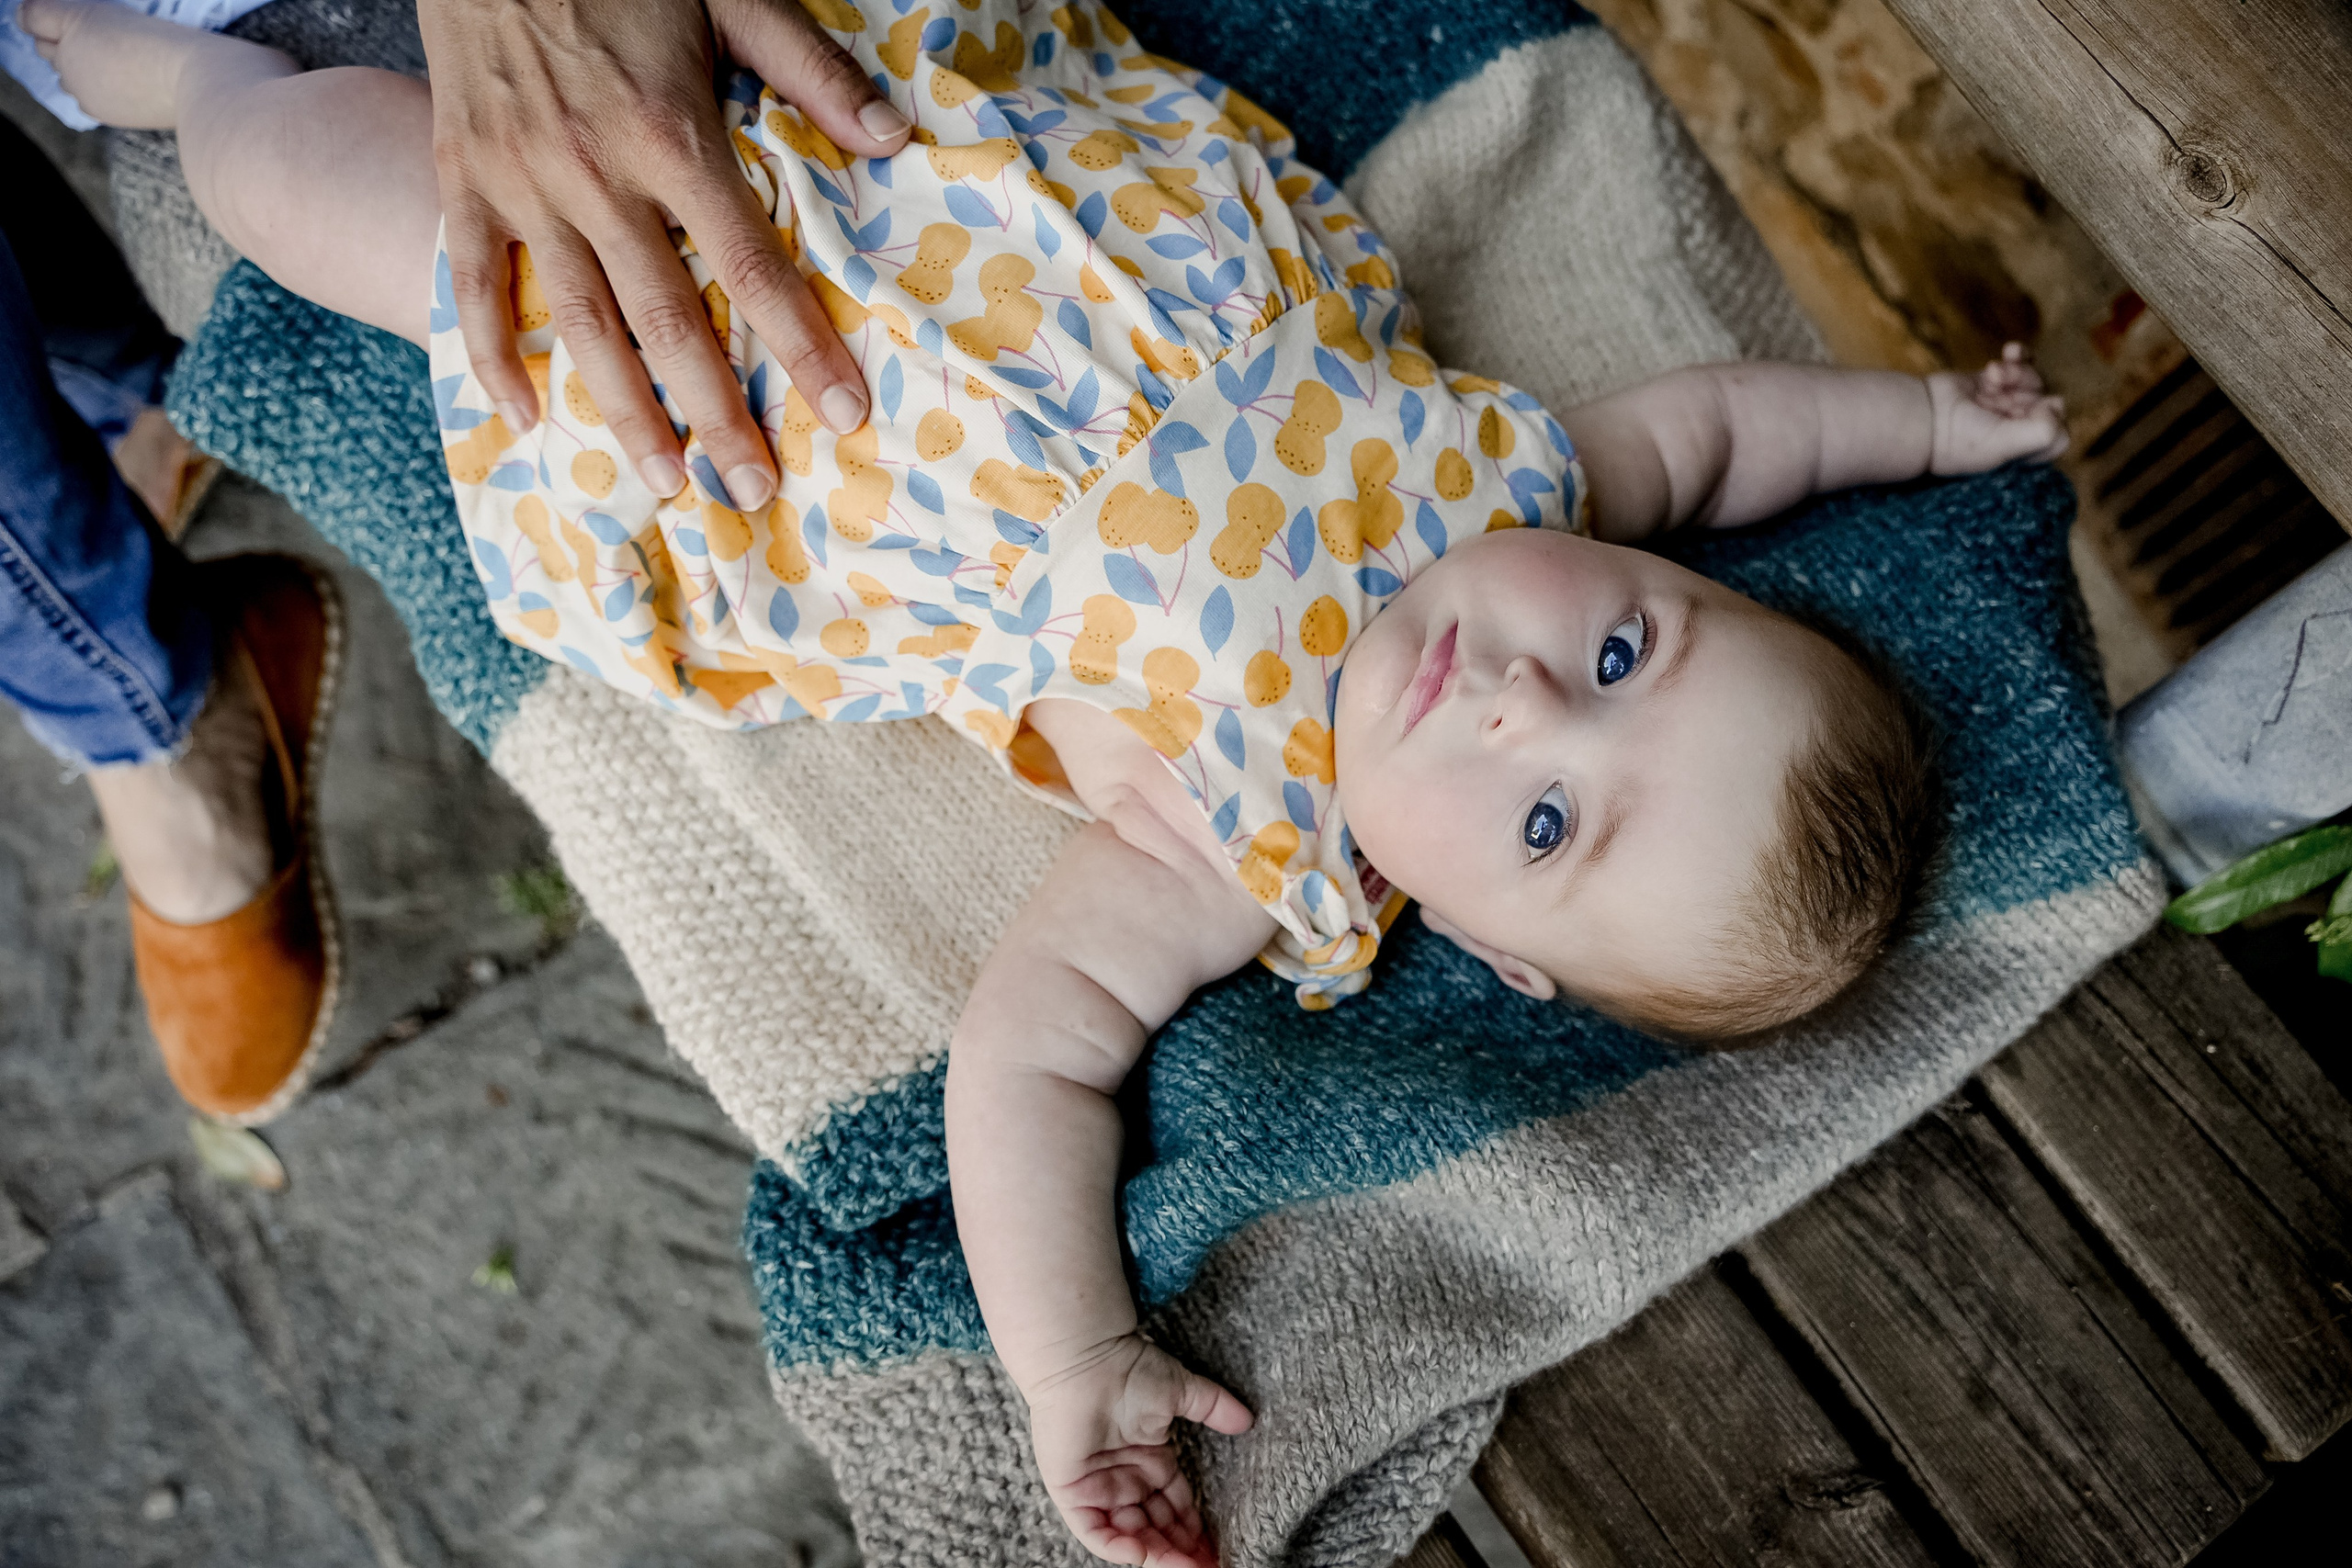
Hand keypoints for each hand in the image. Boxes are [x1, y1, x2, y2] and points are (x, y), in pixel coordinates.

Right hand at [416, 0, 911, 508]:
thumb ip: (808, 68)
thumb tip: (892, 138)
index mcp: (672, 135)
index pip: (752, 266)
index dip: (802, 345)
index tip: (845, 411)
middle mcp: (595, 175)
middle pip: (666, 321)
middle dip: (717, 415)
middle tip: (755, 490)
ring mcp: (520, 183)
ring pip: (578, 324)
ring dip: (623, 412)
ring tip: (666, 482)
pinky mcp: (462, 176)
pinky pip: (473, 282)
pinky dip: (492, 354)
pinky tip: (524, 417)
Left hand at [1028, 1335, 1254, 1567]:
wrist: (1085, 1358)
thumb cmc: (1127, 1369)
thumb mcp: (1180, 1391)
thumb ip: (1214, 1407)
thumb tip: (1247, 1419)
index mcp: (1147, 1460)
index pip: (1175, 1506)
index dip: (1195, 1528)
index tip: (1220, 1547)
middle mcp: (1123, 1478)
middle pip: (1156, 1527)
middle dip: (1181, 1549)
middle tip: (1209, 1565)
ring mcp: (1096, 1488)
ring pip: (1130, 1535)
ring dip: (1158, 1554)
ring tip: (1187, 1566)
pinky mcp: (1071, 1493)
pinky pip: (1094, 1532)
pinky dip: (1118, 1547)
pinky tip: (1144, 1555)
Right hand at [1927, 342, 2068, 474]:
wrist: (1920, 419)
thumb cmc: (1958, 440)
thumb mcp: (2004, 445)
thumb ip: (2043, 433)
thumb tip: (2056, 404)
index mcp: (2023, 451)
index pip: (2059, 435)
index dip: (2051, 419)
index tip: (2028, 413)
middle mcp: (2017, 429)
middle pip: (2047, 400)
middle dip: (2028, 389)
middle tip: (1999, 387)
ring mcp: (2006, 403)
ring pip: (2034, 379)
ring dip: (2016, 372)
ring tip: (1991, 374)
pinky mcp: (1993, 381)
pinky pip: (2022, 361)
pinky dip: (2020, 354)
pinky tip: (2009, 350)